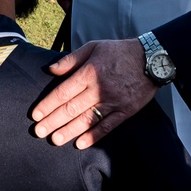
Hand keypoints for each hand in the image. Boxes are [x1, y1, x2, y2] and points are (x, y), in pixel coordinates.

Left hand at [31, 39, 157, 148]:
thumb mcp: (94, 47)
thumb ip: (70, 60)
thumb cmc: (119, 52)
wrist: (154, 58)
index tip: (35, 115)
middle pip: (71, 108)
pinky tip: (81, 143)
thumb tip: (50, 69)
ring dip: (69, 131)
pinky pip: (108, 125)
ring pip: (87, 119)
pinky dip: (94, 135)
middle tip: (38, 132)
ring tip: (55, 140)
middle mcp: (99, 88)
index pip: (63, 92)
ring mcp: (113, 101)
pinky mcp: (126, 110)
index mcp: (89, 73)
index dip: (47, 105)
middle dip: (53, 121)